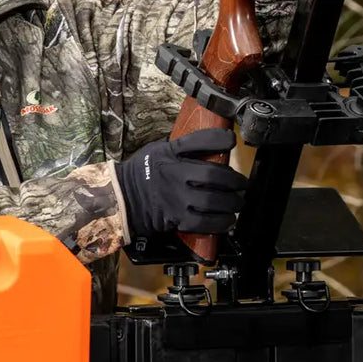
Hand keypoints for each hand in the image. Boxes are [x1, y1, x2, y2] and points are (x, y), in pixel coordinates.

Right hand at [114, 127, 245, 236]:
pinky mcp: (174, 218)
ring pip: (212, 201)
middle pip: (214, 175)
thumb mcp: (158, 150)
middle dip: (235, 181)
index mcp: (170, 153)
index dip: (220, 139)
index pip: (200, 140)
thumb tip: (212, 143)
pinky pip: (203, 222)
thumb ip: (182, 147)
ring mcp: (175, 198)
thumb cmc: (142, 172)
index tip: (232, 141)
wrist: (120, 198)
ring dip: (232, 203)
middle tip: (242, 185)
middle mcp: (174, 174)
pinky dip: (220, 223)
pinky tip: (227, 221)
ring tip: (237, 203)